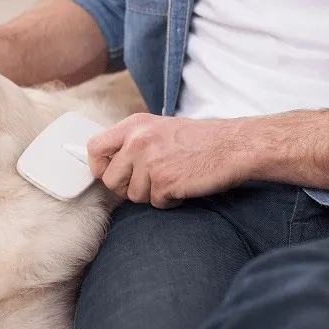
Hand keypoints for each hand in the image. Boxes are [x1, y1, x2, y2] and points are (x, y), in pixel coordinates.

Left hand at [87, 113, 254, 207]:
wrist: (234, 146)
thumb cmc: (199, 139)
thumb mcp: (157, 129)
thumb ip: (132, 142)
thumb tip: (108, 164)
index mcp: (133, 125)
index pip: (94, 148)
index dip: (99, 167)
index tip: (112, 174)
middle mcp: (137, 141)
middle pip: (110, 179)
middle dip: (126, 188)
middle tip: (149, 183)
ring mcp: (150, 162)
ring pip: (132, 195)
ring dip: (151, 195)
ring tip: (172, 180)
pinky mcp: (165, 182)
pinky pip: (156, 203)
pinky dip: (169, 201)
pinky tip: (183, 186)